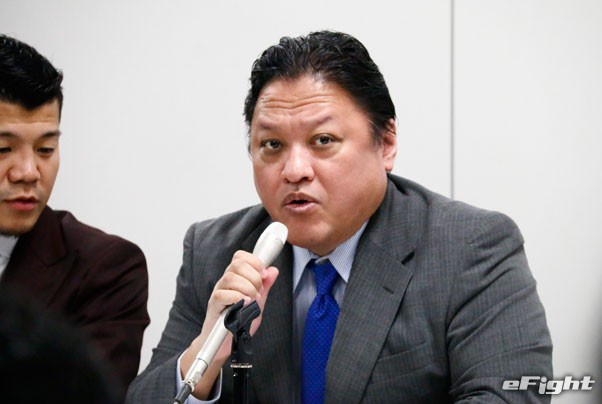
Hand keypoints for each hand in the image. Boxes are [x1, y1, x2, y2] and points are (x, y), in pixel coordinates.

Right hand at [180, 250, 278, 398]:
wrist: (225, 344)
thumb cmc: (238, 322)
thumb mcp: (257, 302)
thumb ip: (265, 286)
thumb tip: (273, 270)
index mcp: (235, 278)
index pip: (240, 257)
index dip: (254, 261)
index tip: (264, 274)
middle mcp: (225, 282)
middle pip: (237, 264)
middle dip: (254, 276)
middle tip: (259, 291)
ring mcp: (218, 292)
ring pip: (230, 277)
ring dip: (247, 287)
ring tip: (252, 299)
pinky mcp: (213, 306)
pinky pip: (222, 294)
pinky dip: (237, 297)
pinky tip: (245, 304)